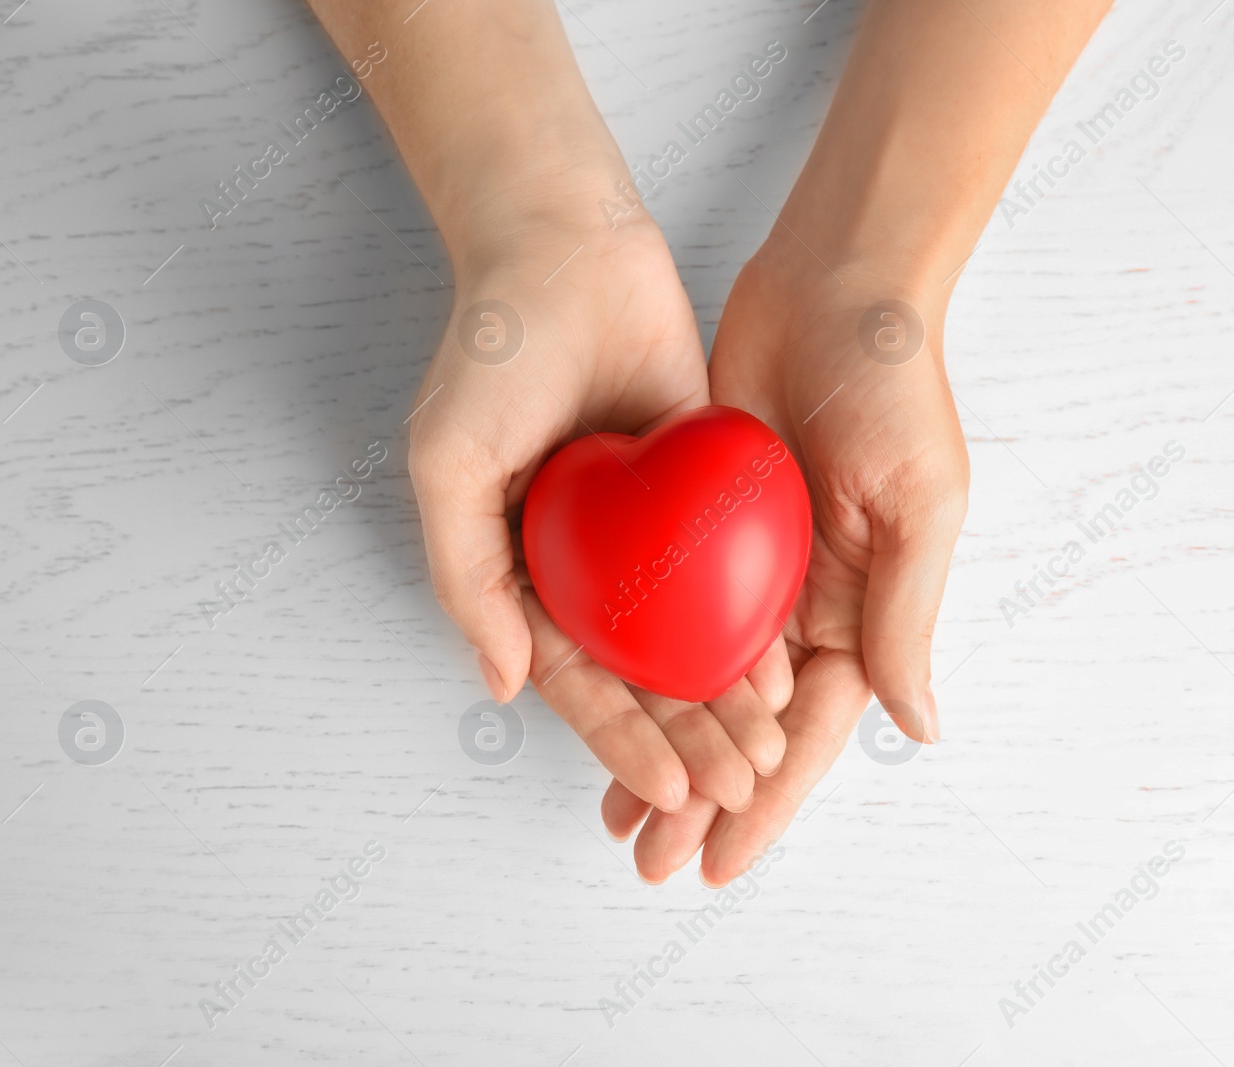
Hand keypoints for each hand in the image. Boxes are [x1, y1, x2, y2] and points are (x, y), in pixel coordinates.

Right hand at [408, 208, 789, 816]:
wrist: (567, 246)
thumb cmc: (491, 352)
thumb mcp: (447, 465)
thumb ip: (467, 577)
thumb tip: (499, 685)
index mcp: (523, 570)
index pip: (574, 679)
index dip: (618, 742)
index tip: (665, 792)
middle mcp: (586, 563)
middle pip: (642, 675)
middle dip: (686, 741)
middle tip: (735, 790)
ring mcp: (646, 530)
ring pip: (692, 637)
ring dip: (726, 702)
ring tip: (768, 754)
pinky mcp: (701, 488)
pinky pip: (731, 570)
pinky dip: (754, 623)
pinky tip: (786, 670)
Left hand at [601, 241, 969, 882]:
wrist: (835, 284)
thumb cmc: (895, 386)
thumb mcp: (918, 504)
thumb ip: (904, 615)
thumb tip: (918, 729)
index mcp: (859, 610)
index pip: (807, 734)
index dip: (767, 802)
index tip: (720, 860)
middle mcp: (801, 601)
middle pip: (744, 724)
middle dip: (701, 793)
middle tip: (647, 856)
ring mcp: (747, 563)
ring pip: (695, 679)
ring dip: (659, 740)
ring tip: (612, 806)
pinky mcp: (699, 518)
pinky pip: (662, 604)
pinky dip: (634, 657)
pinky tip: (597, 695)